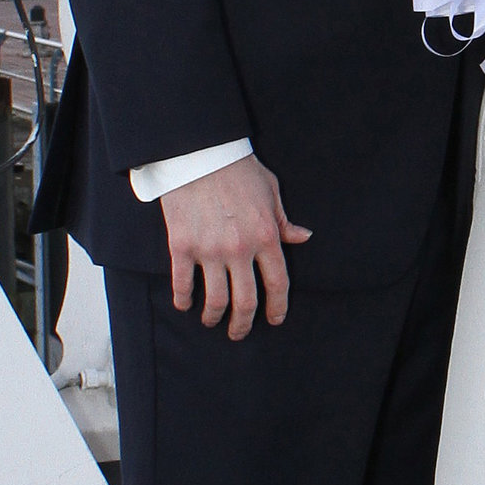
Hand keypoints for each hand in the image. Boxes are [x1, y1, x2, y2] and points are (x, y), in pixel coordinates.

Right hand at [158, 155, 310, 336]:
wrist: (198, 152)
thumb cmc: (238, 169)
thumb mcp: (271, 192)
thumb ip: (284, 221)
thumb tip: (303, 238)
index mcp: (266, 236)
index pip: (278, 283)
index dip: (278, 307)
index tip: (275, 319)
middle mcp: (240, 249)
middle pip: (246, 301)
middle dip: (244, 324)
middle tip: (239, 332)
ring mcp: (209, 250)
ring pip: (214, 299)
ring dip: (214, 317)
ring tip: (212, 321)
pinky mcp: (181, 246)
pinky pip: (182, 283)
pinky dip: (183, 299)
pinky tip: (185, 305)